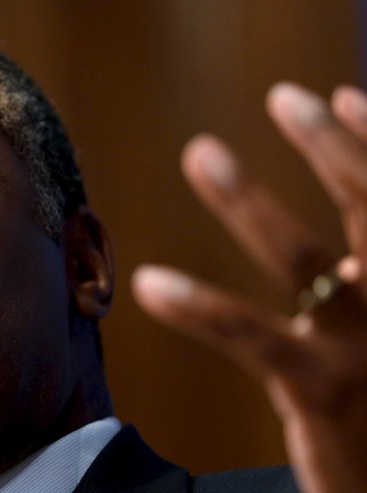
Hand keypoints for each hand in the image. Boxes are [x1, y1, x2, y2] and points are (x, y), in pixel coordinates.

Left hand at [131, 82, 366, 492]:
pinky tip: (148, 284)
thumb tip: (339, 261)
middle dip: (330, 146)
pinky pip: (252, 337)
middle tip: (284, 96)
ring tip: (201, 152)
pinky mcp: (324, 395)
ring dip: (248, 200)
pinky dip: (199, 306)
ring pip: (304, 259)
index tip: (340, 96)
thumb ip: (365, 310)